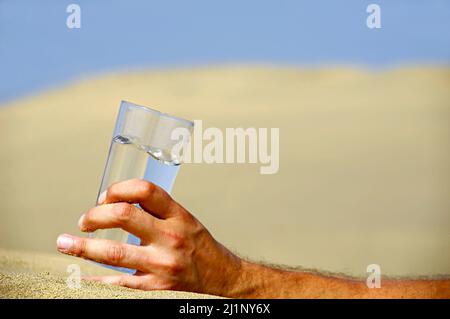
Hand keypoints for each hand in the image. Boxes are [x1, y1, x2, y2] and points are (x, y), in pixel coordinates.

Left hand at [56, 179, 242, 295]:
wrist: (220, 275)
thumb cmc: (198, 243)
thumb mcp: (183, 218)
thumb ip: (154, 209)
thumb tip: (114, 204)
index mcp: (178, 215)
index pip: (144, 190)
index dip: (117, 189)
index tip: (104, 197)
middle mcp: (170, 237)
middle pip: (123, 216)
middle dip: (95, 215)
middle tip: (84, 221)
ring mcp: (162, 263)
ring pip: (114, 252)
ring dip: (83, 247)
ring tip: (64, 243)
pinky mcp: (155, 286)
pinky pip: (118, 283)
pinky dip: (95, 280)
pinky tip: (81, 276)